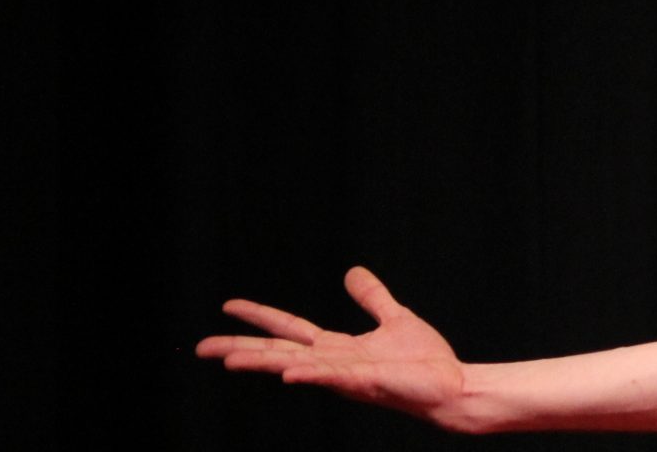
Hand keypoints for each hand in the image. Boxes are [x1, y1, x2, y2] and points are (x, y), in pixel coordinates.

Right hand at [198, 267, 467, 424]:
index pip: (290, 330)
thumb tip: (353, 271)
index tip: (228, 306)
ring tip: (228, 360)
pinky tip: (289, 375)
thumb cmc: (425, 362)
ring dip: (263, 365)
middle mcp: (335, 364)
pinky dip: (311, 375)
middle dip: (240, 349)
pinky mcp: (369, 382)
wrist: (454, 386)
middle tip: (202, 348)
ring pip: (296, 368)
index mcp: (338, 349)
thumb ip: (373, 298)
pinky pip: (334, 378)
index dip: (260, 317)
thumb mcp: (395, 318)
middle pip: (278, 354)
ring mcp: (348, 376)